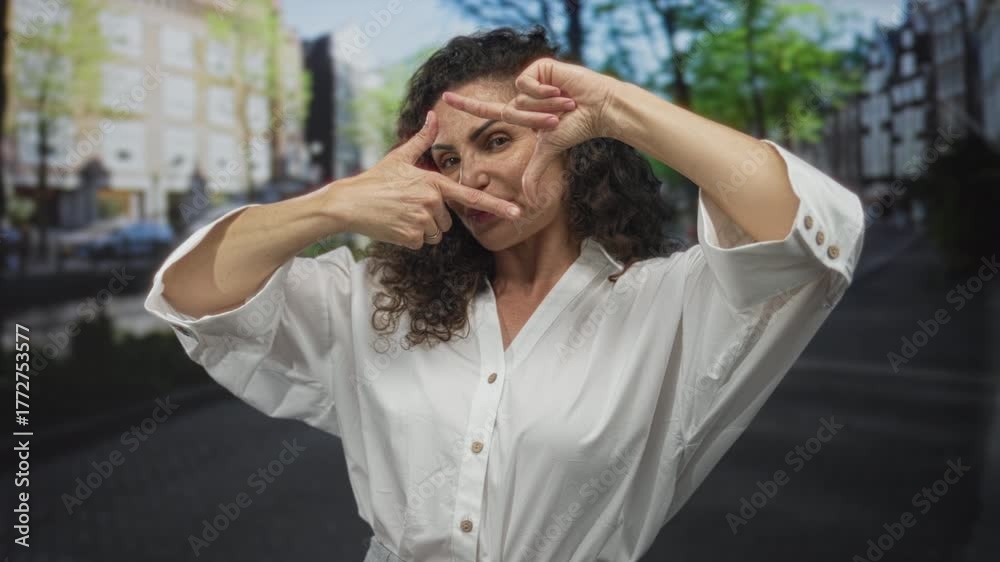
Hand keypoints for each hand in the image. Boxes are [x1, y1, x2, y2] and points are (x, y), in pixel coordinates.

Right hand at [325, 110, 521, 249]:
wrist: (349, 203)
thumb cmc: (375, 180)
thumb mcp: (399, 157)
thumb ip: (422, 139)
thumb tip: (433, 115)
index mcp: (433, 182)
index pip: (470, 196)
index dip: (496, 205)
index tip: (516, 212)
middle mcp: (432, 201)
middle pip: (447, 221)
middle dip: (432, 218)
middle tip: (408, 207)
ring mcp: (422, 221)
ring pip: (435, 234)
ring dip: (421, 229)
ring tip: (401, 216)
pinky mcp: (411, 237)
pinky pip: (421, 243)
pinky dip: (409, 238)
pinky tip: (395, 225)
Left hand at [441, 57, 620, 203]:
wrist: (597, 110)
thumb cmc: (577, 128)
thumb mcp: (549, 150)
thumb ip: (534, 172)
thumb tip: (528, 201)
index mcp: (520, 113)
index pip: (487, 111)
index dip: (466, 105)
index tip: (443, 98)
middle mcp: (522, 96)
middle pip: (510, 112)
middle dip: (536, 120)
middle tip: (559, 119)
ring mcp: (529, 80)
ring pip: (518, 98)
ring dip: (542, 107)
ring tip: (565, 104)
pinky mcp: (538, 68)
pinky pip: (526, 83)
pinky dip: (542, 91)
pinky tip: (561, 91)